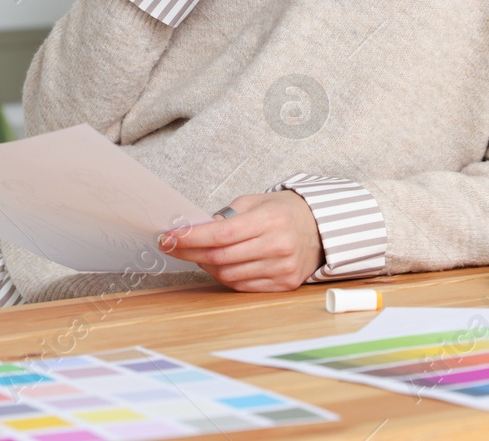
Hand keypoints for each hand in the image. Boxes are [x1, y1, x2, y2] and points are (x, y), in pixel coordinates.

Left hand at [157, 191, 321, 291]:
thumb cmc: (284, 211)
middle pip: (221, 257)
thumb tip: (196, 230)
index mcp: (270, 220)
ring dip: (205, 266)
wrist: (320, 229)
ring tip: (195, 254)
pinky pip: (243, 286)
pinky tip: (217, 265)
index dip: (191, 238)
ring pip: (229, 275)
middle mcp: (278, 246)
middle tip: (170, 246)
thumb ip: (227, 215)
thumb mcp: (256, 201)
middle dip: (189, 253)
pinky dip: (225, 277)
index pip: (221, 234)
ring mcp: (282, 269)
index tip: (168, 237)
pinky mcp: (284, 284)